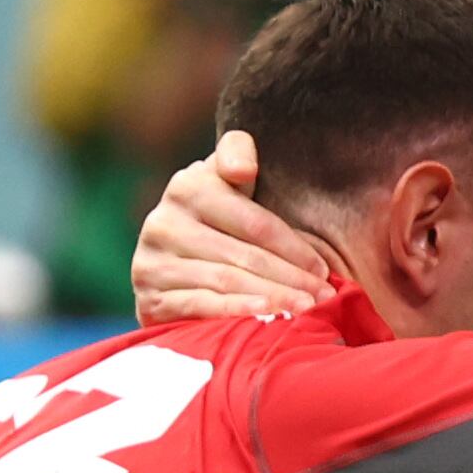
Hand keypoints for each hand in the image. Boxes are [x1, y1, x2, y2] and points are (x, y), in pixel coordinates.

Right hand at [131, 130, 332, 321]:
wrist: (173, 271)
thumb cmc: (220, 224)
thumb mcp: (227, 182)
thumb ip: (236, 155)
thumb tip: (244, 169)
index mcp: (188, 186)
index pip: (254, 222)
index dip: (293, 247)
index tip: (324, 270)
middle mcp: (163, 221)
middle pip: (243, 255)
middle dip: (290, 278)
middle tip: (323, 298)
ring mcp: (152, 261)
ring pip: (226, 281)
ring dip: (272, 298)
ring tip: (305, 310)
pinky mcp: (148, 298)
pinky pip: (200, 305)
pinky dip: (236, 312)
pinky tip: (265, 317)